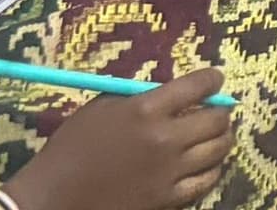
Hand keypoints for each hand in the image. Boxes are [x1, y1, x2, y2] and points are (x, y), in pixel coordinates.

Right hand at [7, 70, 232, 209]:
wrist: (53, 199)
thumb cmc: (71, 149)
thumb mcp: (100, 109)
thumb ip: (138, 98)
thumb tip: (169, 93)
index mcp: (145, 110)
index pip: (197, 86)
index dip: (212, 79)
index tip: (215, 79)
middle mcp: (165, 139)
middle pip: (215, 120)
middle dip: (222, 111)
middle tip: (219, 110)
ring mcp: (169, 173)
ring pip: (217, 151)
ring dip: (222, 139)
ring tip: (219, 135)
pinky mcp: (168, 200)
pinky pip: (205, 182)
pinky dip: (211, 170)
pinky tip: (207, 165)